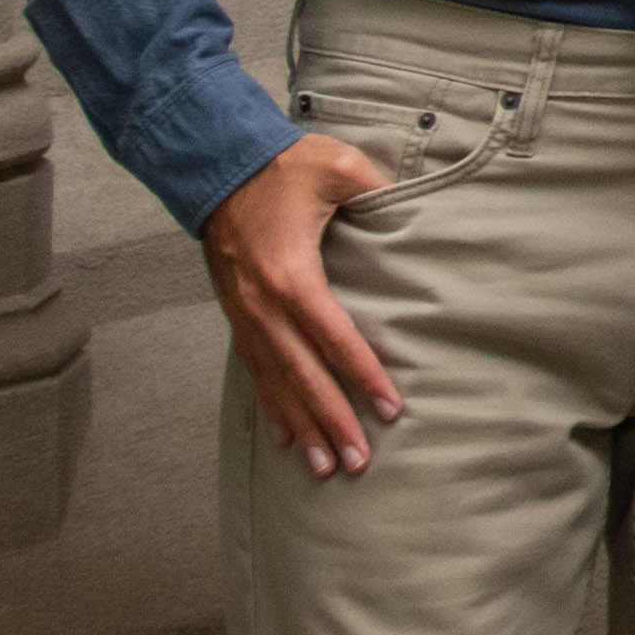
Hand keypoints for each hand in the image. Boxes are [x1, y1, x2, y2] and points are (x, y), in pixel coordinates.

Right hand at [203, 133, 406, 476]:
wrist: (217, 167)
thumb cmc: (284, 167)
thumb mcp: (339, 166)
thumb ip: (380, 188)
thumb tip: (418, 201)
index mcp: (291, 275)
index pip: (334, 337)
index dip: (362, 375)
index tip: (390, 408)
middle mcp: (263, 306)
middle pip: (302, 375)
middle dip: (332, 420)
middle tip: (358, 461)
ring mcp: (245, 315)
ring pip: (275, 383)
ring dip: (301, 426)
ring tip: (325, 467)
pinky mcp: (236, 316)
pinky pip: (254, 372)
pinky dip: (271, 407)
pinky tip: (285, 439)